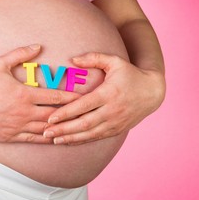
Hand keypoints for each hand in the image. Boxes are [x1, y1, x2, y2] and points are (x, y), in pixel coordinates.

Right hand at [0, 44, 79, 142]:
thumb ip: (20, 54)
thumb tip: (38, 45)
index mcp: (24, 94)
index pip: (55, 97)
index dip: (71, 97)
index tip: (84, 98)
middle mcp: (24, 112)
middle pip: (54, 115)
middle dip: (71, 114)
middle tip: (85, 114)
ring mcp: (18, 126)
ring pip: (46, 129)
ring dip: (61, 128)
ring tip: (74, 127)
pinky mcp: (10, 136)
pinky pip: (32, 139)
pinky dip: (45, 138)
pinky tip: (54, 138)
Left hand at [44, 52, 165, 144]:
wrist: (152, 92)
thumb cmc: (131, 74)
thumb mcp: (115, 61)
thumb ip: (94, 58)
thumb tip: (72, 60)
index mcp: (109, 93)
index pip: (84, 105)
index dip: (66, 113)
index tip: (50, 117)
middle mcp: (111, 110)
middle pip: (84, 123)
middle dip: (63, 129)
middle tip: (45, 132)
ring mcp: (115, 122)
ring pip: (89, 133)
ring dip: (70, 137)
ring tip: (53, 140)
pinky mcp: (116, 129)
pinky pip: (96, 137)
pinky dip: (81, 140)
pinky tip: (68, 141)